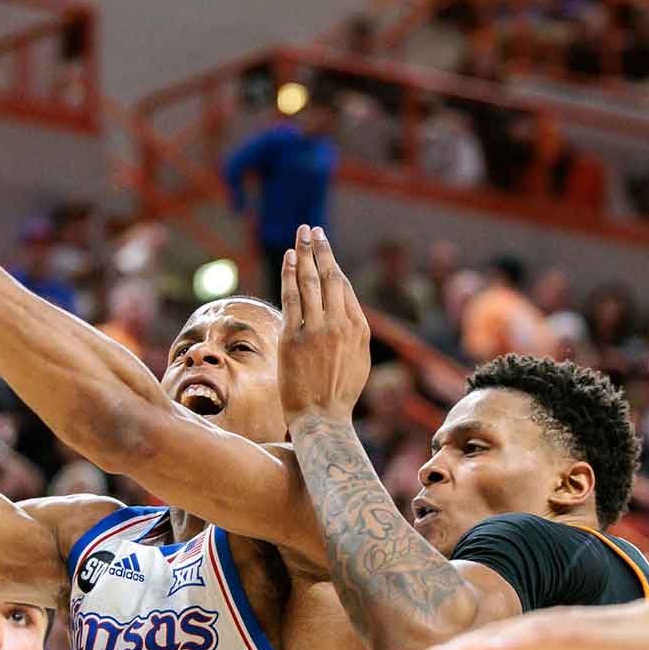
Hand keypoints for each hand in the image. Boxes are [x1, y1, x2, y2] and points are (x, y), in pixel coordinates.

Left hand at [278, 225, 370, 426]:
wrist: (321, 419)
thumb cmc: (338, 394)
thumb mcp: (358, 361)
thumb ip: (353, 332)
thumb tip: (346, 312)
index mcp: (359, 329)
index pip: (343, 288)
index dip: (333, 265)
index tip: (324, 249)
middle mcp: (340, 325)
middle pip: (330, 277)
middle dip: (321, 250)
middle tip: (313, 230)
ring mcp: (316, 330)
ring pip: (311, 282)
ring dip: (306, 254)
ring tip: (302, 234)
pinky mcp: (293, 338)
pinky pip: (292, 298)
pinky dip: (291, 274)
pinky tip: (290, 257)